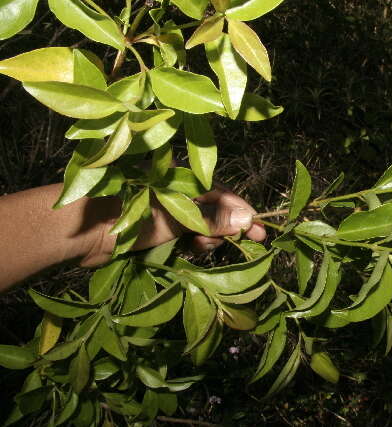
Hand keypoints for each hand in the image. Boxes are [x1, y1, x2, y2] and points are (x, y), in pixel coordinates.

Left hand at [81, 186, 265, 266]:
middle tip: (227, 245)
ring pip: (201, 227)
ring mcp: (167, 211)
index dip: (243, 214)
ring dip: (207, 240)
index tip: (262, 233)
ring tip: (199, 248)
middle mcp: (177, 192)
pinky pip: (185, 238)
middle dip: (223, 229)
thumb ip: (212, 218)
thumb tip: (248, 219)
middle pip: (214, 212)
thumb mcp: (177, 216)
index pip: (223, 194)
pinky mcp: (157, 229)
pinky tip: (188, 253)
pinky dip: (191, 246)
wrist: (82, 232)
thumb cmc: (130, 215)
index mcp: (182, 179)